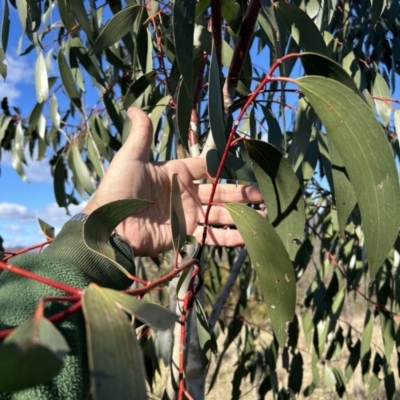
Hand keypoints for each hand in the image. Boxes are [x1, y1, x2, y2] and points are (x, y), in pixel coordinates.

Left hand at [83, 107, 261, 256]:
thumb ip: (141, 134)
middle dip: (242, 193)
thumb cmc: (118, 190)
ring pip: (220, 214)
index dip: (223, 166)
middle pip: (220, 192)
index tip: (246, 164)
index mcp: (176, 173)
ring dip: (242, 216)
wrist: (108, 227)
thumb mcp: (130, 158)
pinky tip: (248, 237)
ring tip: (264, 216)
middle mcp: (185, 194)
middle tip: (264, 194)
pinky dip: (230, 237)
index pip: (206, 167)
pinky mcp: (186, 235)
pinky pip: (211, 236)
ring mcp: (187, 215)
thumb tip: (134, 107)